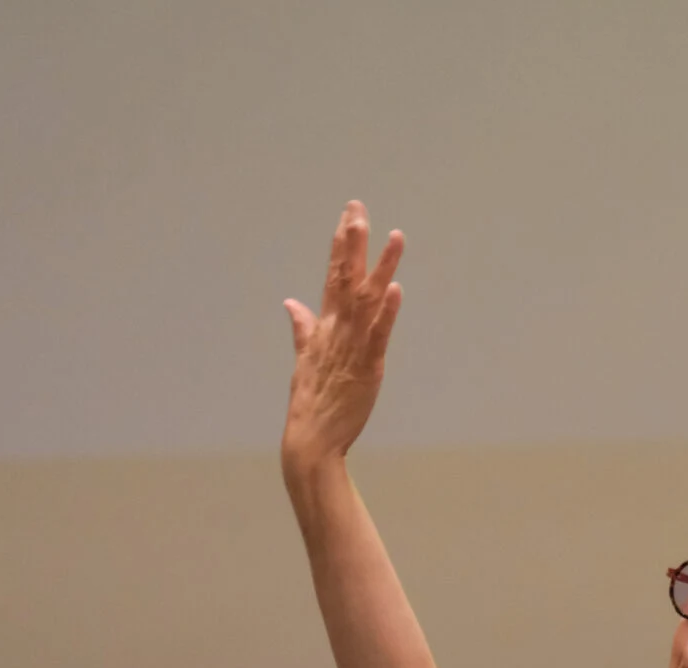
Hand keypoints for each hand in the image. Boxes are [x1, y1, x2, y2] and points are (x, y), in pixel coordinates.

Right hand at [280, 200, 404, 471]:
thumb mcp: (304, 359)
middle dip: (353, 243)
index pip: (332, 276)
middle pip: (345, 279)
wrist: (311, 439)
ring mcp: (351, 347)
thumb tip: (290, 303)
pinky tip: (396, 289)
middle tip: (358, 209)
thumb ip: (302, 328)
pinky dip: (387, 313)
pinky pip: (378, 335)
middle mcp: (336, 331)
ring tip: (393, 237)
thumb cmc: (311, 402)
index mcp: (323, 327)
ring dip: (380, 268)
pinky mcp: (367, 368)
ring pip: (367, 300)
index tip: (348, 214)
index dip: (341, 244)